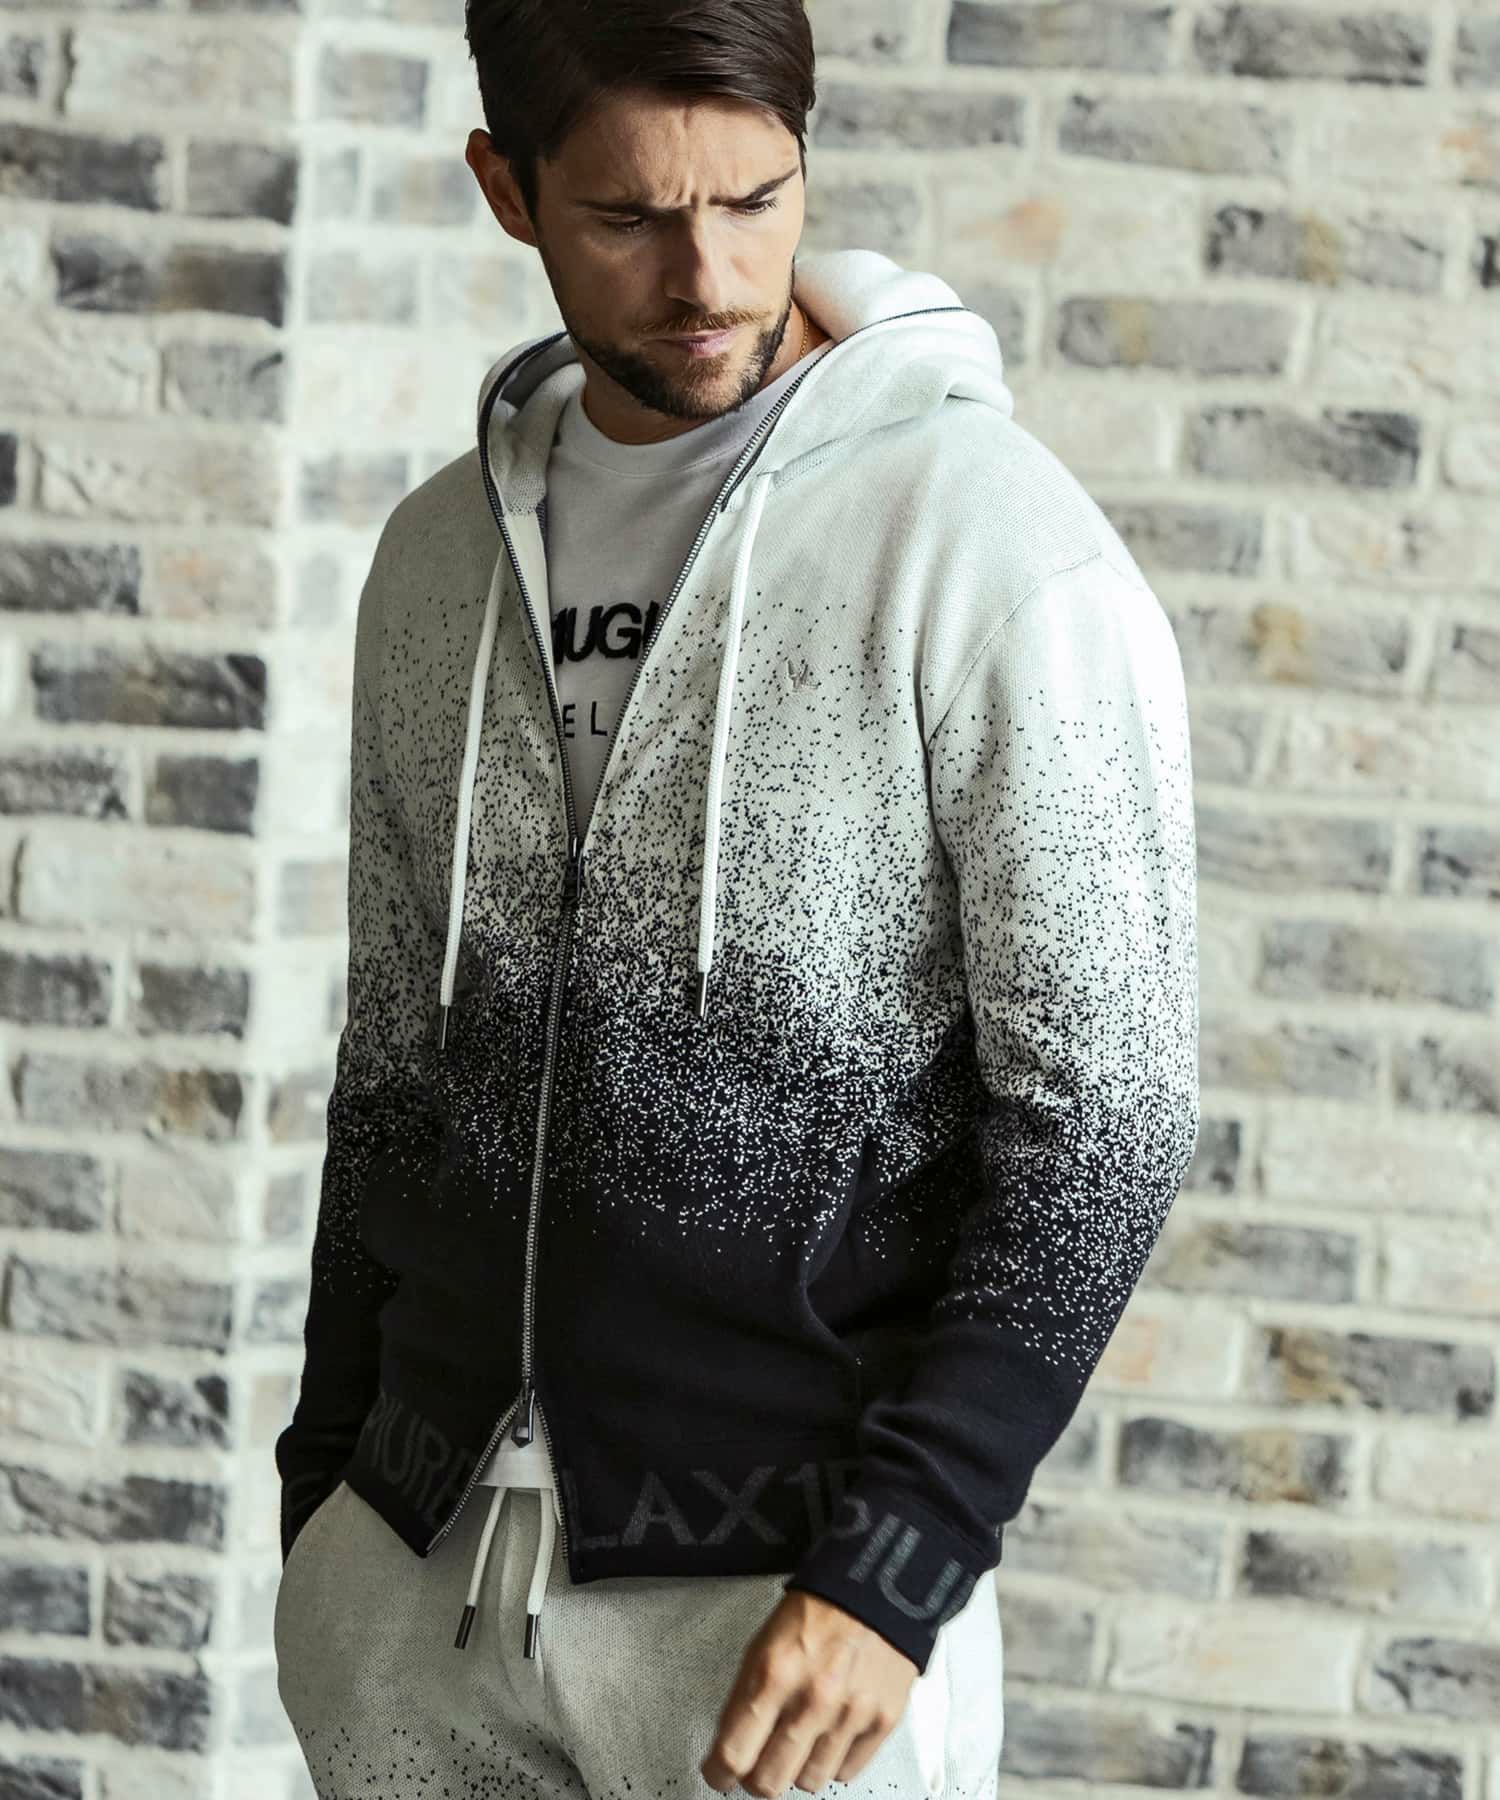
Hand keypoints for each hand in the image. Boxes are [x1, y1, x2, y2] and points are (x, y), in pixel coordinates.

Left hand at [700, 1589, 917, 1796]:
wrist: (876, 1589)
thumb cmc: (818, 1610)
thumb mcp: (763, 1643)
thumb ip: (746, 1696)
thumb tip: (732, 1744)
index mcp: (774, 1673)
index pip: (733, 1754)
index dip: (719, 1773)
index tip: (719, 1773)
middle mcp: (812, 1699)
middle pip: (769, 1782)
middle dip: (756, 1779)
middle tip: (757, 1764)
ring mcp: (849, 1714)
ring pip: (808, 1782)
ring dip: (797, 1768)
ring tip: (799, 1741)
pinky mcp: (882, 1721)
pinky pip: (846, 1772)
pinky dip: (833, 1760)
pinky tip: (829, 1734)